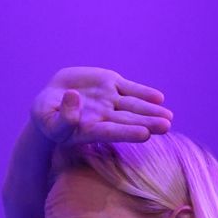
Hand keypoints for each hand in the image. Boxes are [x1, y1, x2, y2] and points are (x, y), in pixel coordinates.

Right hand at [31, 67, 172, 147]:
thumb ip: (62, 117)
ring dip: (152, 110)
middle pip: (129, 120)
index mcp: (90, 129)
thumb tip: (74, 97)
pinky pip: (130, 88)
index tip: (144, 134)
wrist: (52, 101)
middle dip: (148, 123)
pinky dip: (144, 93)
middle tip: (166, 126)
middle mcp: (104, 116)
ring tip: (169, 117)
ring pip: (134, 105)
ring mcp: (110, 100)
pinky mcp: (110, 83)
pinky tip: (159, 98)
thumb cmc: (48, 118)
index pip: (112, 132)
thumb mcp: (48, 121)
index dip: (128, 133)